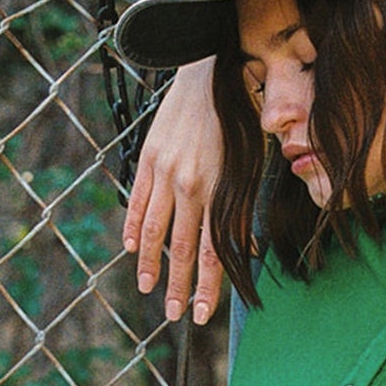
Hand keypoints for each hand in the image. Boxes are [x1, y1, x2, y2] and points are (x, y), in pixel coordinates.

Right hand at [121, 56, 224, 323]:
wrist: (210, 70)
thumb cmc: (241, 119)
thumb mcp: (252, 164)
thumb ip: (244, 207)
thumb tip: (243, 250)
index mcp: (218, 189)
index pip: (211, 251)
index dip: (206, 286)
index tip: (200, 315)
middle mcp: (189, 185)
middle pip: (180, 248)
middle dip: (178, 285)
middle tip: (175, 314)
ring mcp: (164, 172)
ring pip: (155, 229)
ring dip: (152, 264)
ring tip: (149, 289)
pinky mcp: (148, 158)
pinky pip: (137, 200)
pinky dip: (134, 226)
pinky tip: (133, 248)